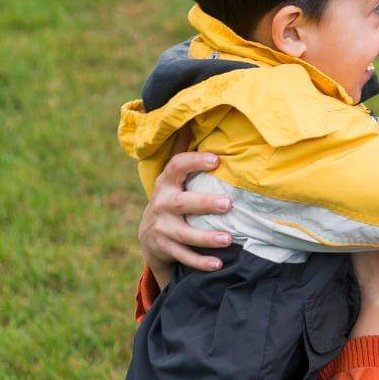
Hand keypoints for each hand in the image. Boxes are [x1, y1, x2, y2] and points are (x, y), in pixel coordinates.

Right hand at [139, 135, 233, 287]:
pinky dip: (201, 262)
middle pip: (182, 203)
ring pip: (184, 235)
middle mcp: (162, 204)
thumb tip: (195, 115)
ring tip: (228, 238)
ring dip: (206, 238)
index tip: (217, 159)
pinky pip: (183, 257)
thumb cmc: (173, 196)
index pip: (177, 166)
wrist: (150, 234)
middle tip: (229, 203)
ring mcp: (163, 228)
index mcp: (167, 182)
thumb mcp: (174, 175)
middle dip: (205, 203)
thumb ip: (186, 150)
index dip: (195, 162)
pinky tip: (219, 264)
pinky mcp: (165, 249)